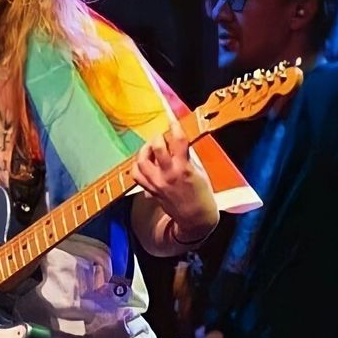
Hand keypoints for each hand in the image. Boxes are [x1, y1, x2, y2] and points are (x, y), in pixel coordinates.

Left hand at [131, 119, 218, 239]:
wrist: (195, 218)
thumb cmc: (202, 194)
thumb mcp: (200, 172)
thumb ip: (187, 156)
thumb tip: (177, 140)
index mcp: (184, 168)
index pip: (178, 141)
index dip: (175, 126)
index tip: (172, 119)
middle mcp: (168, 174)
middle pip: (156, 147)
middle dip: (158, 138)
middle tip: (162, 137)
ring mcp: (156, 183)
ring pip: (141, 160)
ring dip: (145, 150)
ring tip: (151, 148)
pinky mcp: (150, 189)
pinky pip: (136, 174)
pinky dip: (137, 165)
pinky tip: (143, 162)